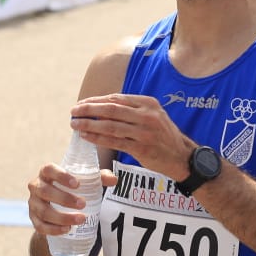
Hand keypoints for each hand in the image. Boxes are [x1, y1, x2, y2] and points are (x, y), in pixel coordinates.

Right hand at [27, 163, 115, 236]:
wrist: (55, 203)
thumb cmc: (71, 187)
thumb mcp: (83, 180)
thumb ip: (98, 178)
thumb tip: (114, 180)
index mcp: (46, 172)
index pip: (49, 169)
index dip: (61, 176)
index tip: (77, 184)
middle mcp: (36, 186)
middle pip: (45, 191)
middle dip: (64, 198)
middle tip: (83, 203)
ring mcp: (33, 203)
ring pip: (43, 211)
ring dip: (62, 217)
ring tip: (81, 219)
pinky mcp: (33, 219)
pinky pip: (40, 226)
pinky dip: (53, 229)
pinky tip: (67, 230)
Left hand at [71, 94, 192, 182]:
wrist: (182, 156)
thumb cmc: (164, 136)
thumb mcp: (154, 115)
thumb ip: (134, 109)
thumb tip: (105, 106)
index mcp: (148, 103)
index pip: (116, 98)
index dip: (96, 100)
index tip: (81, 103)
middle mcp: (147, 115)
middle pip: (111, 109)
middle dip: (89, 109)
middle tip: (73, 111)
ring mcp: (144, 131)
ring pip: (110, 125)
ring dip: (89, 124)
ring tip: (75, 124)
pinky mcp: (141, 148)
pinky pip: (114, 141)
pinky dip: (98, 138)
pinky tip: (86, 136)